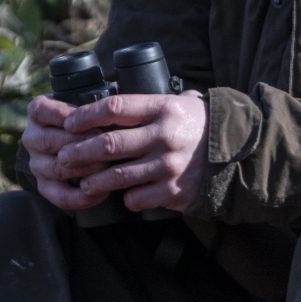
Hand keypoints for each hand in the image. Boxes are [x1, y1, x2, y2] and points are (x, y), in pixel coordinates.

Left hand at [24, 90, 210, 213]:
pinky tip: (122, 195)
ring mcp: (169, 166)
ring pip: (118, 176)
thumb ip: (144, 105)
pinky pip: (137, 198)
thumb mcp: (175, 103)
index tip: (69, 122)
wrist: (236, 153)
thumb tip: (102, 104)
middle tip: (64, 157)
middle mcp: (165, 136)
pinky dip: (126, 198)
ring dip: (94, 180)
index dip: (86, 115)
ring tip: (84, 181)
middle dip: (79, 152)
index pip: (115, 107)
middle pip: (109, 144)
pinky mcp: (173, 191)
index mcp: (163, 108)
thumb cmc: (196, 125)